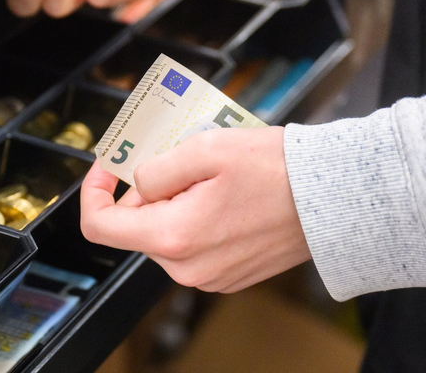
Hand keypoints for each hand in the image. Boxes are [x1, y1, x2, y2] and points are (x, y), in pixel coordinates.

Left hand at [80, 127, 310, 292]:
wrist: (333, 199)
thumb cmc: (275, 171)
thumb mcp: (203, 150)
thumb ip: (154, 170)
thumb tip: (135, 184)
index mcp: (174, 238)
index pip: (100, 226)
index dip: (93, 191)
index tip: (107, 166)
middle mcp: (186, 268)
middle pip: (136, 225)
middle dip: (145, 189)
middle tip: (172, 155)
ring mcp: (208, 276)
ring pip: (163, 232)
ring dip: (171, 200)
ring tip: (205, 173)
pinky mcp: (226, 274)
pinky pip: (190, 243)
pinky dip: (192, 215)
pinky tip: (221, 193)